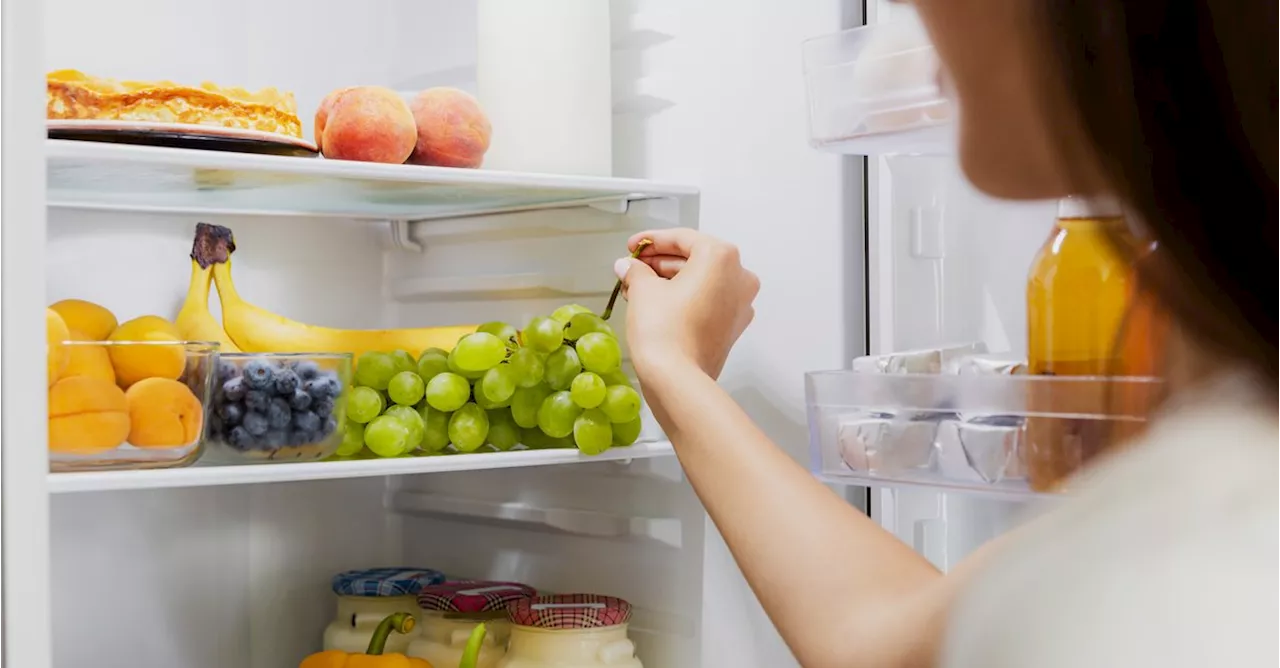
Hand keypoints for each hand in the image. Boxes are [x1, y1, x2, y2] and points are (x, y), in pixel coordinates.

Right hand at [613, 229, 758, 380]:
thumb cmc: (663, 329)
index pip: (683, 239)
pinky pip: (708, 301)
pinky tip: (656, 302)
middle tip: (633, 267)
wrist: (677, 378)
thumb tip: (628, 266)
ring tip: (637, 286)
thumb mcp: (643, 289)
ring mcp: (741, 304)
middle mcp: (740, 276)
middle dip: (660, 263)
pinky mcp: (733, 326)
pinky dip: (685, 298)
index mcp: (721, 257)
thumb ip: (636, 270)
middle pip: (695, 259)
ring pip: (701, 281)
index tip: (632, 246)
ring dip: (670, 280)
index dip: (652, 240)